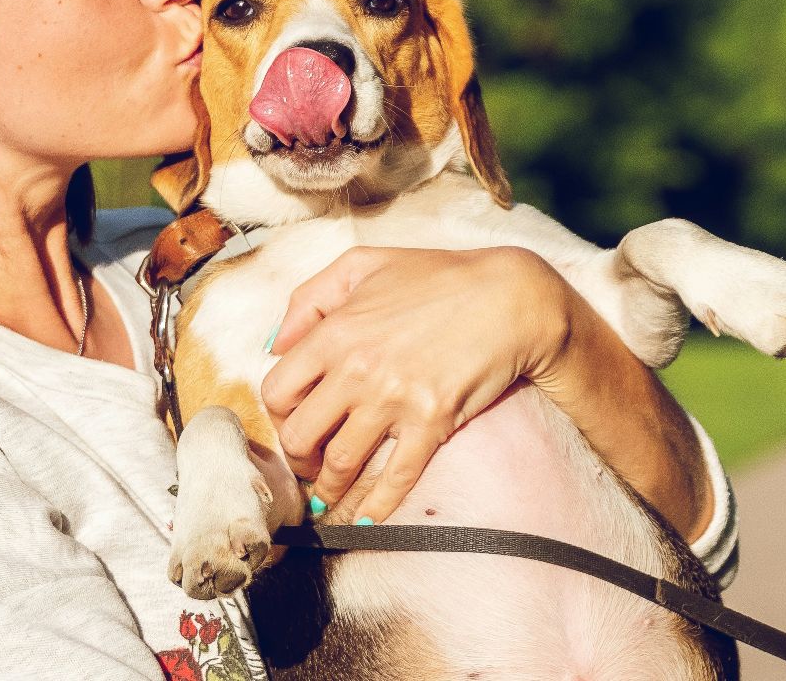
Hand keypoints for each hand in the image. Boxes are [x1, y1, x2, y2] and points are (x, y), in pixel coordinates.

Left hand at [259, 245, 573, 523]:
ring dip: (328, 489)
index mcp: (334, 333)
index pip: (278, 392)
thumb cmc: (437, 276)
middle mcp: (356, 371)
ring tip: (326, 497)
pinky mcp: (432, 423)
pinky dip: (375, 507)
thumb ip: (308, 299)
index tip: (293, 422)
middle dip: (298, 457)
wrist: (509, 297)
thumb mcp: (362, 265)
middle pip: (300, 436)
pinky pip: (395, 478)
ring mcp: (394, 401)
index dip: (279, 415)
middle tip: (307, 463)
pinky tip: (363, 520)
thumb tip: (275, 345)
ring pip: (340, 464)